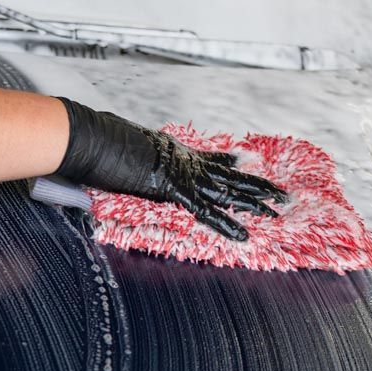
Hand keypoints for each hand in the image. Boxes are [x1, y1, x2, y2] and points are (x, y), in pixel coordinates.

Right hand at [56, 100, 284, 240]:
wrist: (91, 136)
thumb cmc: (96, 138)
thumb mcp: (117, 143)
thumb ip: (126, 149)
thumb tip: (116, 144)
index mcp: (172, 150)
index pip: (205, 156)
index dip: (227, 160)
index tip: (242, 159)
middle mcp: (183, 160)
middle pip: (227, 174)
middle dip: (255, 184)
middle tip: (281, 192)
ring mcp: (181, 174)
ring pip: (227, 190)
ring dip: (254, 202)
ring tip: (278, 211)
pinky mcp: (174, 189)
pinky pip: (206, 211)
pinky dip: (226, 224)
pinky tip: (245, 234)